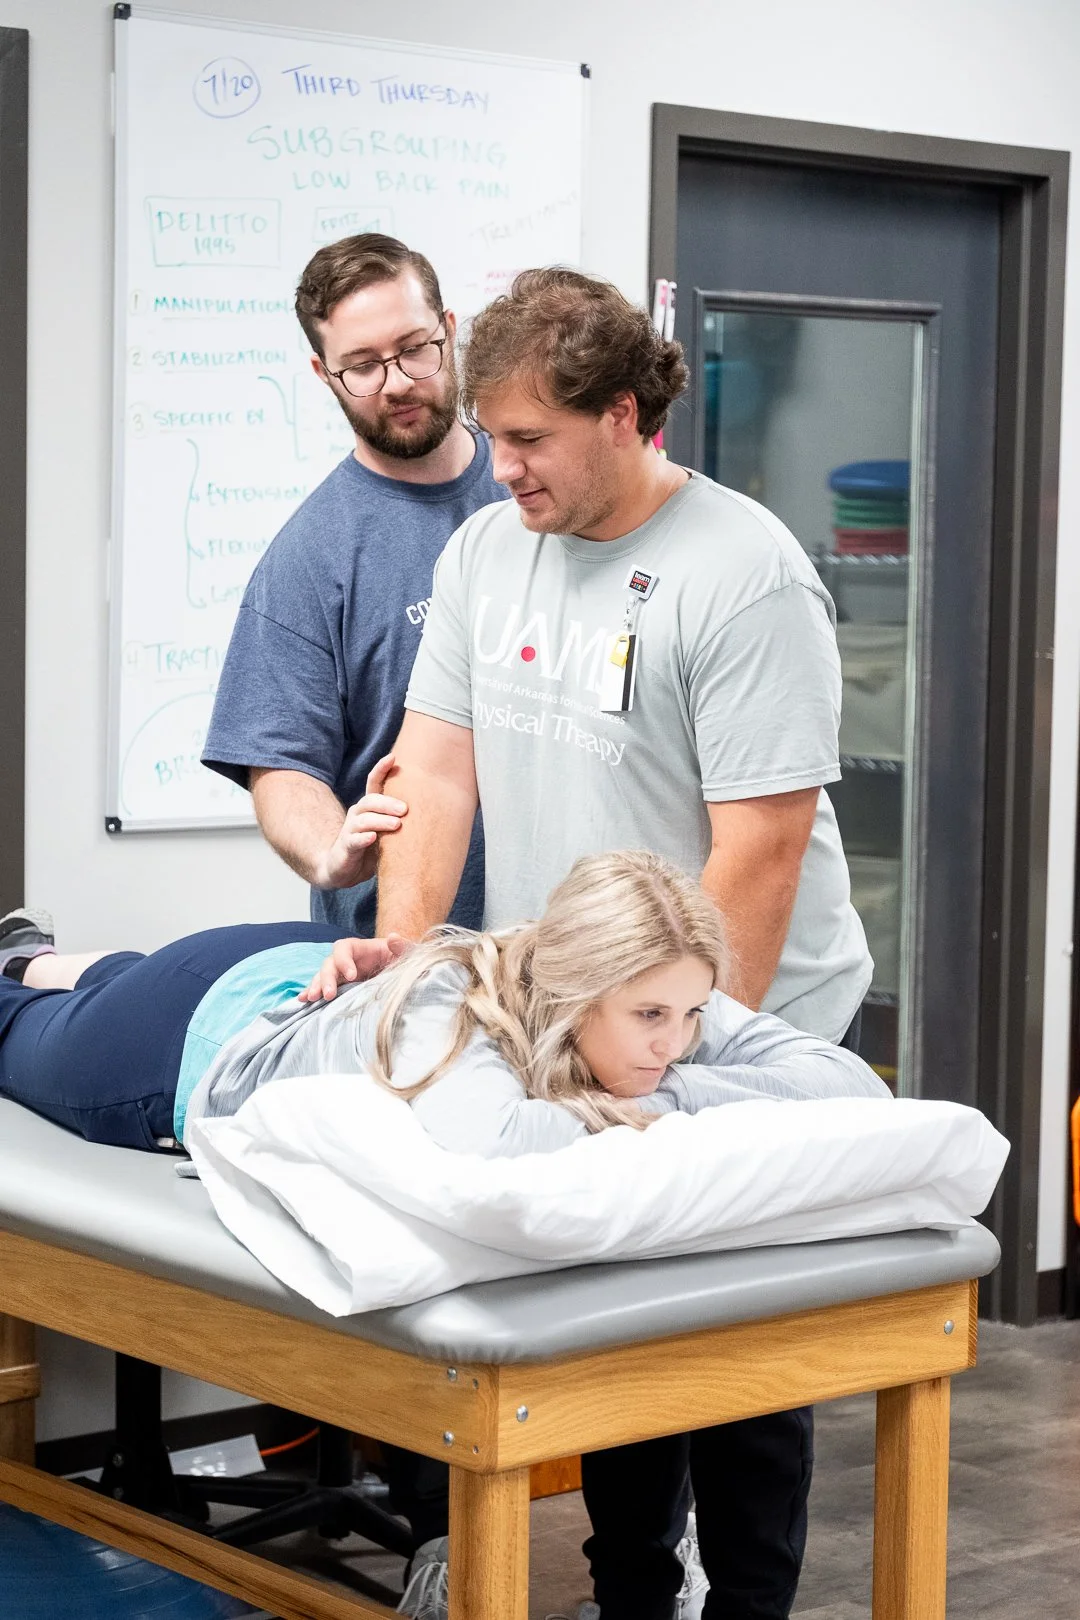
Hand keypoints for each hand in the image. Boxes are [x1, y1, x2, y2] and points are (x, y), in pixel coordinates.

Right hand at [298, 932, 410, 1002]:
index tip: (352, 975)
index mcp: (360, 948)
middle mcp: (347, 960)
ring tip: (312, 999)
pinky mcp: (340, 988)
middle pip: (329, 963)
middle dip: (326, 978)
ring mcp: (341, 975)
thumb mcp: (407, 953)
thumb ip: (403, 947)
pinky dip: (312, 992)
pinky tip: (303, 1000)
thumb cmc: (403, 961)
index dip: (344, 960)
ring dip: (316, 986)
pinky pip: (323, 988)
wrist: (403, 976)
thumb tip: (393, 937)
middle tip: (328, 994)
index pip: (344, 948)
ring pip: (322, 977)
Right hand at [312, 753, 406, 889]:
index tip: (393, 757)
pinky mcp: (346, 847)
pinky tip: (372, 837)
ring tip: (396, 824)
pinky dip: (363, 838)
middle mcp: (358, 814)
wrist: (343, 868)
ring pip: (363, 820)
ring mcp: (350, 830)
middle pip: (370, 801)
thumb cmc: (371, 847)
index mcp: (369, 807)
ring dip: (380, 820)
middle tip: (405, 809)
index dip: (381, 769)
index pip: (373, 783)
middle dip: (388, 803)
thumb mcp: (387, 831)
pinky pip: (354, 840)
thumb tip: (436, 808)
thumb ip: (401, 819)